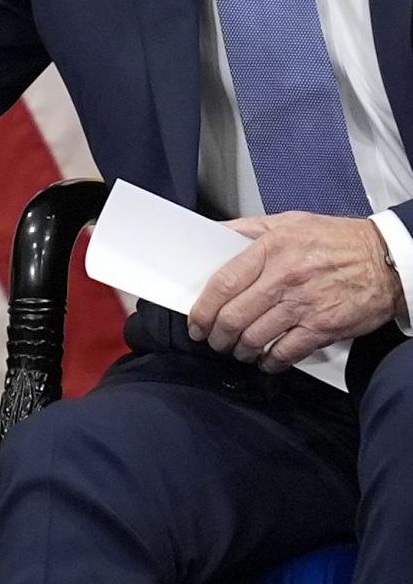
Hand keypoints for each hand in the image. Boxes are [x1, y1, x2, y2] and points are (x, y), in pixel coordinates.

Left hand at [188, 211, 400, 370]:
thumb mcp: (287, 222)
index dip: (203, 307)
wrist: (387, 259)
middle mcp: (285, 278)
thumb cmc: (337, 240)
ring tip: (236, 349)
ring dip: (239, 350)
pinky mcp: (323, 327)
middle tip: (212, 339)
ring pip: (255, 338)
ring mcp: (304, 305)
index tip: (196, 319)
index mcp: (271, 249)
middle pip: (234, 316)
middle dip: (216, 335)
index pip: (223, 283)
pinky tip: (264, 360)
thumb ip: (246, 229)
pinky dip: (269, 362)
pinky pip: (286, 353)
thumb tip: (212, 235)